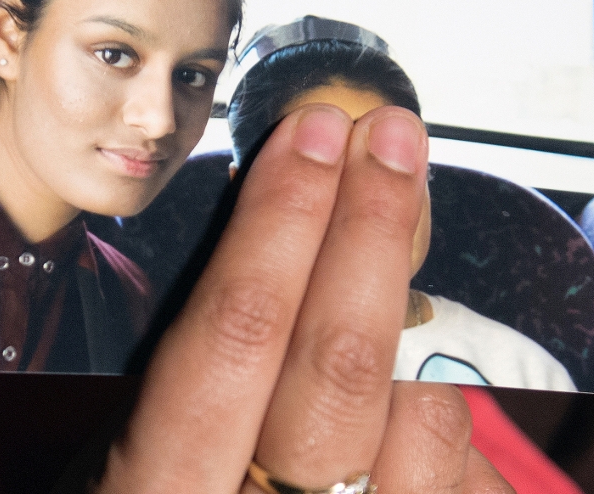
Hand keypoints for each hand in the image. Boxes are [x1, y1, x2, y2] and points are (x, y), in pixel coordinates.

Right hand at [96, 104, 512, 492]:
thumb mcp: (125, 448)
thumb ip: (193, 362)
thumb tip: (277, 225)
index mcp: (159, 490)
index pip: (233, 335)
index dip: (282, 224)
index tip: (315, 135)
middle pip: (342, 361)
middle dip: (373, 228)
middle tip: (391, 140)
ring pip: (421, 409)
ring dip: (415, 318)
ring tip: (388, 263)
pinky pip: (467, 465)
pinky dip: (444, 401)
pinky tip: (408, 382)